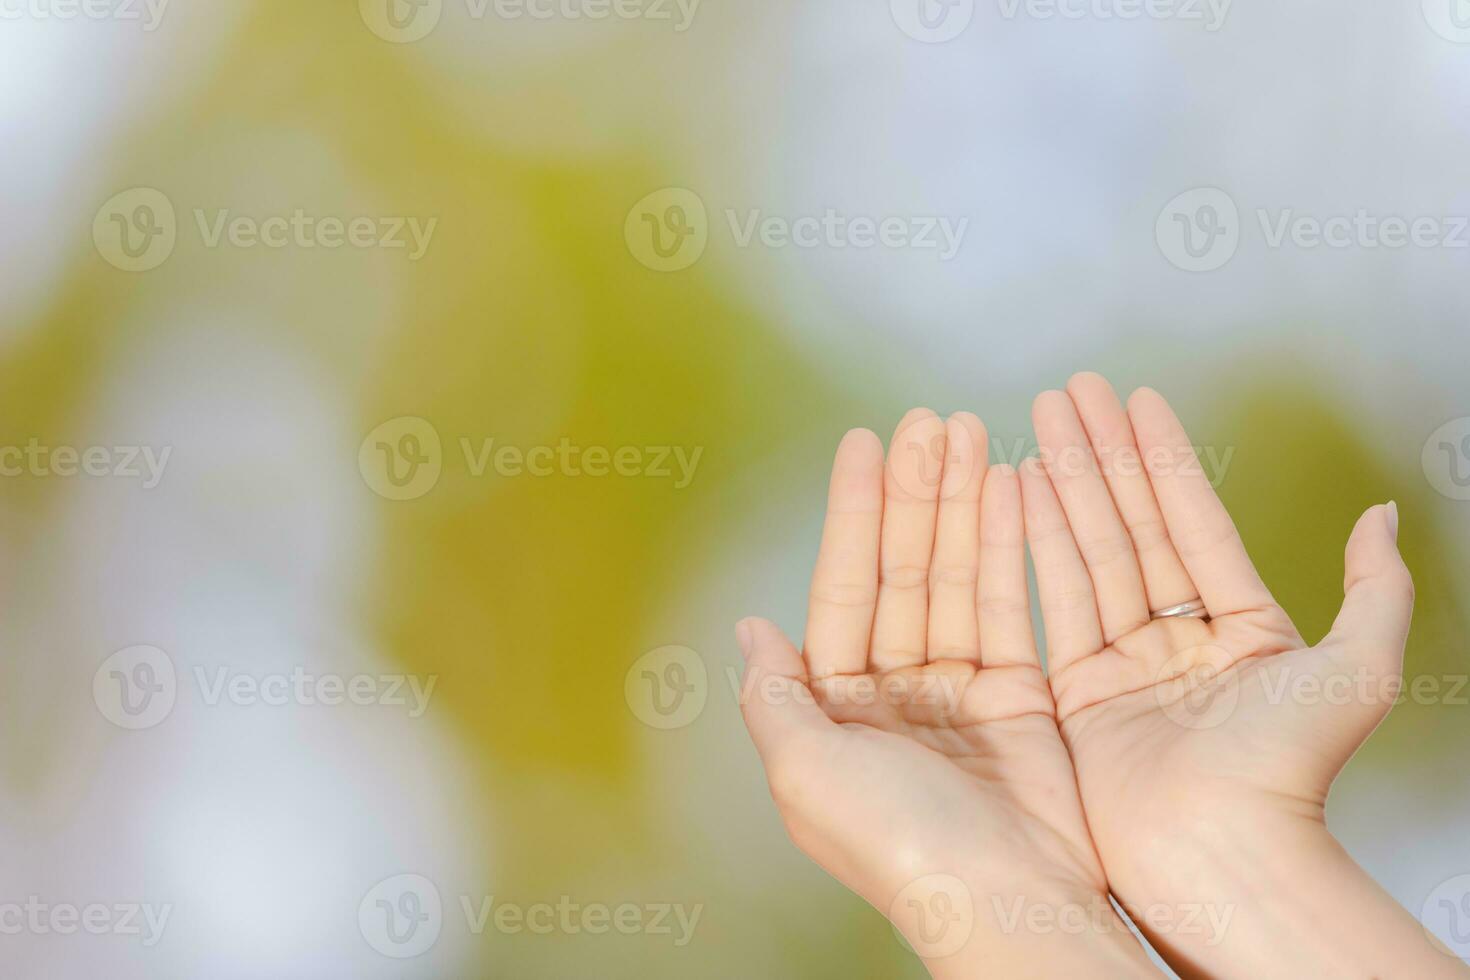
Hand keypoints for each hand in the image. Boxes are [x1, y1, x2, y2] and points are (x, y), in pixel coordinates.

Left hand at [738, 410, 1154, 977]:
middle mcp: (892, 693)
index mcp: (834, 708)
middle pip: (902, 572)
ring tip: (968, 431)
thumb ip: (773, 696)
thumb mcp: (803, 770)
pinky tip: (1009, 488)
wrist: (1003, 898)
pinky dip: (1008, 548)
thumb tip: (746, 629)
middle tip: (928, 419)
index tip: (864, 444)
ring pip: (955, 577)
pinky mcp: (1018, 695)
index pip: (842, 590)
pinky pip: (1010, 605)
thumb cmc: (894, 842)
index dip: (852, 516)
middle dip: (914, 495)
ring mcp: (957, 691)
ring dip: (960, 505)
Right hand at [1021, 373, 1463, 976]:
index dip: (1163, 458)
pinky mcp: (1074, 695)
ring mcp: (1121, 666)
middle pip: (1132, 524)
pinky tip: (1018, 490)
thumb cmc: (1291, 772)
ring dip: (1064, 482)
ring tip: (1039, 419)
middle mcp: (1177, 641)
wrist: (1222, 856)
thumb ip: (1375, 587)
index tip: (1137, 398)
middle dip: (1102, 453)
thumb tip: (1383, 512)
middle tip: (1071, 388)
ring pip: (1088, 552)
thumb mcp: (1355, 668)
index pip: (1193, 521)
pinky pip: (1052, 602)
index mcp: (1241, 630)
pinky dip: (1034, 543)